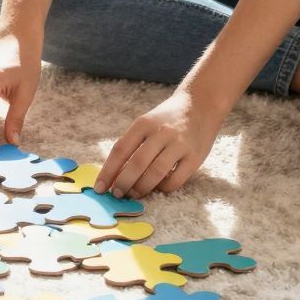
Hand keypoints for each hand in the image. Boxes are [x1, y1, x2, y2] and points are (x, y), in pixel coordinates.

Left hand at [95, 86, 221, 197]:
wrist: (201, 104)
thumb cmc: (166, 119)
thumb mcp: (146, 123)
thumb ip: (132, 145)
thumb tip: (114, 175)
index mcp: (144, 123)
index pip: (120, 150)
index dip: (108, 171)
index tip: (99, 188)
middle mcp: (161, 132)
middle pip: (136, 163)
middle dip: (123, 183)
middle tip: (116, 194)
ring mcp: (179, 145)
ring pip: (155, 173)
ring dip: (141, 188)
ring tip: (133, 194)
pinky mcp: (194, 157)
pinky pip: (175, 180)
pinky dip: (163, 188)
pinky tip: (158, 187)